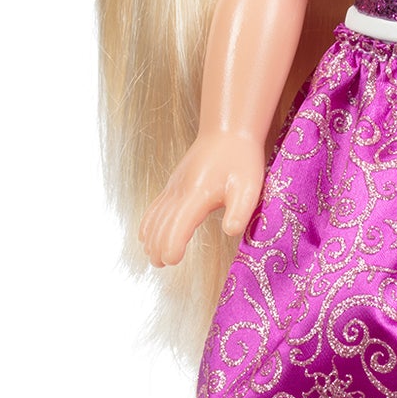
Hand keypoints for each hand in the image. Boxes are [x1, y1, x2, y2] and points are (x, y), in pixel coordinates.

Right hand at [138, 130, 265, 267]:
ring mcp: (174, 187)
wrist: (228, 132)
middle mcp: (180, 191)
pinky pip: (155, 207)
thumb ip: (240, 210)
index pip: (178, 225)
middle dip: (159, 246)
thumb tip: (230, 232)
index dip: (172, 245)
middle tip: (161, 264)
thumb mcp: (249, 186)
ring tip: (154, 257)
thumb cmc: (241, 160)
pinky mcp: (173, 184)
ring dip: (152, 237)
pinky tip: (146, 235)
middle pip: (162, 224)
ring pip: (155, 216)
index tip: (171, 261)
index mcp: (198, 194)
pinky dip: (148, 223)